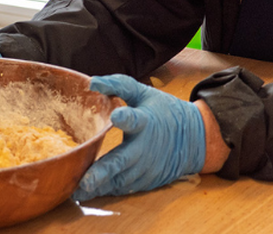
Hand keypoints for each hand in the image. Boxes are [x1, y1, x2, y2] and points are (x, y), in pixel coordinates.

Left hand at [73, 74, 204, 198]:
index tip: (116, 116)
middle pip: (122, 161)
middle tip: (83, 181)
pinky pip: (125, 188)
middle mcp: (145, 148)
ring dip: (99, 186)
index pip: (135, 119)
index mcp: (145, 122)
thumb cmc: (163, 112)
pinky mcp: (147, 181)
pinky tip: (91, 192)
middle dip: (102, 172)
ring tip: (77, 192)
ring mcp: (146, 168)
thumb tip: (92, 82)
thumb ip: (118, 86)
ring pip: (120, 180)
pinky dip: (108, 190)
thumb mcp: (144, 94)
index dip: (125, 117)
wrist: (195, 139)